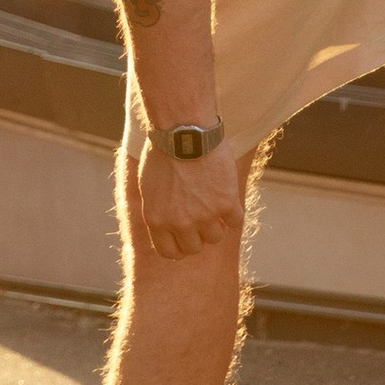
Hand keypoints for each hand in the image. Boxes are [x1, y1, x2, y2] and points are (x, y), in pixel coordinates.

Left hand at [132, 130, 242, 258]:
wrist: (183, 130)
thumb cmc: (163, 152)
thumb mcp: (149, 185)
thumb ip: (158, 210)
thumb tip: (166, 227)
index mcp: (157, 220)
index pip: (170, 253)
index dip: (179, 246)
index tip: (185, 236)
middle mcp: (180, 223)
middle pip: (194, 248)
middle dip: (198, 234)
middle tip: (200, 215)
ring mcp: (204, 216)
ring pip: (216, 237)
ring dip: (216, 223)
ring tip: (213, 200)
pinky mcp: (225, 204)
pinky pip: (235, 221)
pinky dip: (233, 211)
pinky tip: (227, 195)